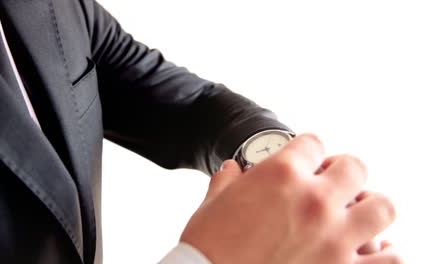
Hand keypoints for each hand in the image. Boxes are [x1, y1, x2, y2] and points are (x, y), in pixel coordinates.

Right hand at [181, 134, 401, 263]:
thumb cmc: (209, 247)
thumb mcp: (212, 205)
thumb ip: (228, 181)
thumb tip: (232, 171)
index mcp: (281, 176)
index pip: (312, 143)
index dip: (307, 150)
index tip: (306, 159)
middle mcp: (314, 201)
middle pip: (354, 167)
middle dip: (342, 171)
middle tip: (331, 182)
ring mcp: (334, 238)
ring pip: (381, 208)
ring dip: (370, 206)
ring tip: (356, 211)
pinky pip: (388, 259)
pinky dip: (387, 252)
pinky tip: (376, 247)